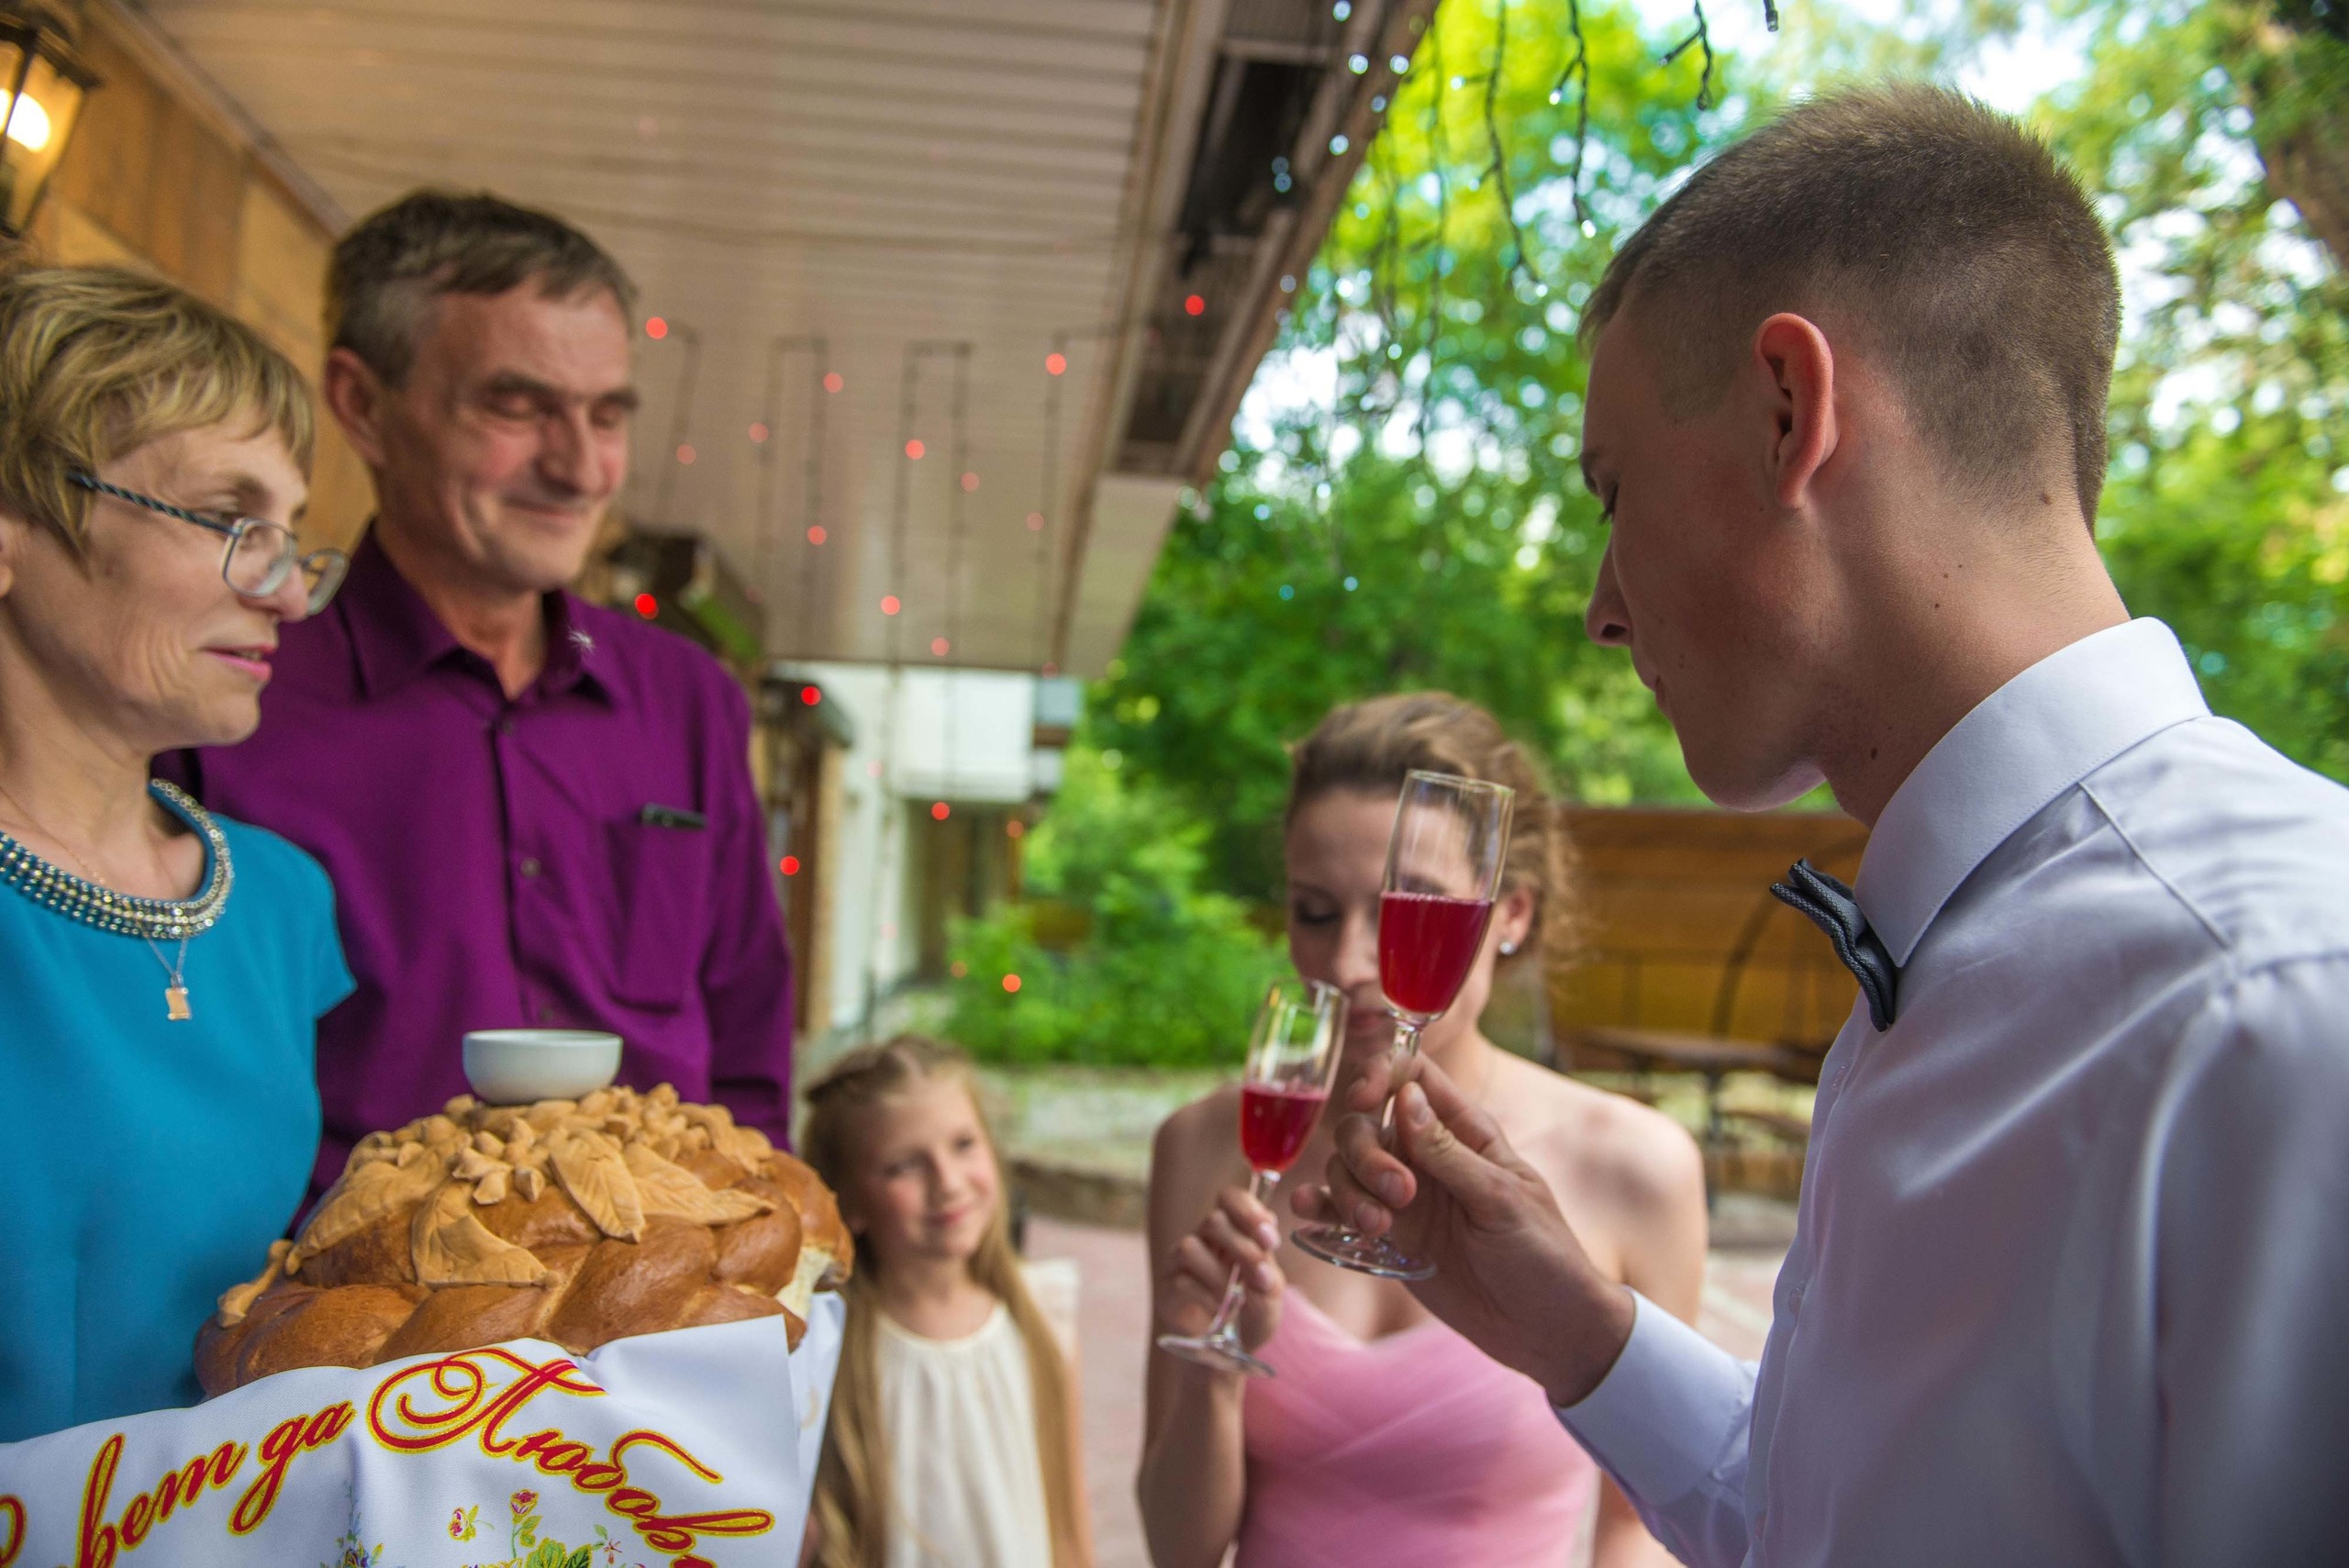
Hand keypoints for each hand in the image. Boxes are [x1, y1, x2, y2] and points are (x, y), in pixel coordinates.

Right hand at [1156, 1184, 1285, 1356]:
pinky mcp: (1167, 1287)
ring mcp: (1181, 1262)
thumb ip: (1270, 1280)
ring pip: (1191, 1246)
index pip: (1231, 1198)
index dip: (1249, 1210)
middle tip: (1259, 1276)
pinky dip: (1207, 1299)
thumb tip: (1261, 1270)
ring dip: (1221, 1277)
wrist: (1227, 1356)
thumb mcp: (1271, 1299)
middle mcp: (1205, 1240)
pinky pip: (1182, 1281)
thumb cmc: (1250, 1318)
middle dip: (1242, 1248)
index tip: (1269, 1238)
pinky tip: (1218, 1313)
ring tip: (1233, 1301)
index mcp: (1233, 1232)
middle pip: (1212, 1219)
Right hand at [1291, 1051, 1636, 1406]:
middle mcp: (1427, 1155)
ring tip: (1377, 1229)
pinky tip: (1310, 1213)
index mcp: (1465, 1131)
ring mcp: (1404, 1196)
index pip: (1413, 1076)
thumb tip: (1407, 1096)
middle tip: (1398, 1196)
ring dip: (1348, 1189)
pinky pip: (1342, 1211)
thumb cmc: (1542, 1255)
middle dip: (1366, 1153)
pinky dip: (1321, 1207)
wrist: (1545, 1330)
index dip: (1381, 1074)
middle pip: (1365, 1123)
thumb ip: (1450, 1153)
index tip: (1364, 1099)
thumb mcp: (1502, 1200)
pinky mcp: (1390, 1235)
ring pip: (1347, 1167)